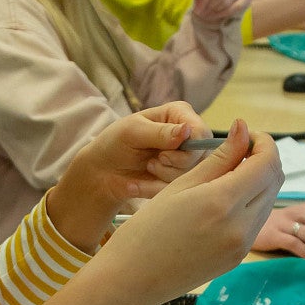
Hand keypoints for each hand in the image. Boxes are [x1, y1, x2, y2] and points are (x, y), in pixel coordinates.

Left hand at [51, 102, 213, 252]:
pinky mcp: (181, 178)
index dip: (188, 148)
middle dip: (173, 164)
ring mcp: (187, 158)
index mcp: (180, 114)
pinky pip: (180, 190)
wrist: (103, 172)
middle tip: (151, 161)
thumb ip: (160, 133)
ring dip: (164, 176)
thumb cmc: (115, 143)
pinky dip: (157, 188)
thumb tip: (187, 131)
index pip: (202, 132)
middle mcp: (189, 135)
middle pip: (200, 157)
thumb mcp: (132, 132)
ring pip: (192, 175)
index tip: (162, 154)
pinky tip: (143, 182)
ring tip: (147, 167)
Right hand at [94, 120, 282, 301]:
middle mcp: (241, 227)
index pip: (267, 163)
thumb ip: (219, 158)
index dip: (263, 142)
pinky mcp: (239, 258)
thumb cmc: (147, 228)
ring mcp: (243, 246)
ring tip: (228, 171)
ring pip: (268, 201)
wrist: (134, 279)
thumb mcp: (181, 185)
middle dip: (263, 159)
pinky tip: (224, 197)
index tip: (246, 133)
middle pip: (274, 181)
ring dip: (258, 181)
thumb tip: (242, 130)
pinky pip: (256, 222)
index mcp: (223, 203)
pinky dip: (250, 202)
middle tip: (238, 148)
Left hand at [190, 0, 250, 23]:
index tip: (197, 10)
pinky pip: (239, 6)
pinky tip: (221, 15)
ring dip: (218, 11)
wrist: (219, 0)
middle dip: (210, 7)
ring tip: (210, 15)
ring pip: (228, 1)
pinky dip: (228, 13)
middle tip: (204, 14)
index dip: (203, 1)